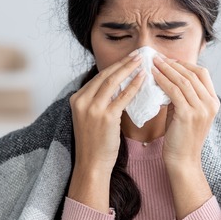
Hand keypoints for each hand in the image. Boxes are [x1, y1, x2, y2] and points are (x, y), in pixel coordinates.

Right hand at [67, 52, 144, 211]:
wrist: (92, 164)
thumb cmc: (95, 143)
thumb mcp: (91, 118)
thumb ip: (99, 102)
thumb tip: (118, 86)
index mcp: (77, 99)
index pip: (99, 78)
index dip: (115, 67)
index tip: (128, 58)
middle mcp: (81, 101)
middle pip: (105, 76)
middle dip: (123, 63)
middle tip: (138, 54)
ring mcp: (92, 108)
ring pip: (113, 82)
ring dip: (129, 69)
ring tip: (142, 61)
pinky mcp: (105, 117)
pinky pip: (122, 97)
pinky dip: (134, 85)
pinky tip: (143, 78)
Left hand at [152, 56, 219, 169]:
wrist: (183, 160)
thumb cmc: (181, 137)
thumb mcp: (186, 112)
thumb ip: (182, 96)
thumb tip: (168, 77)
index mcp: (213, 102)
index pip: (202, 74)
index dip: (185, 64)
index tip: (169, 60)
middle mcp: (211, 104)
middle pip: (193, 74)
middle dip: (174, 64)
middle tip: (158, 57)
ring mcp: (201, 109)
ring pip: (183, 80)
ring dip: (167, 69)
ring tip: (153, 62)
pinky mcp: (188, 115)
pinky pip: (174, 91)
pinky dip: (163, 80)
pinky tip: (153, 75)